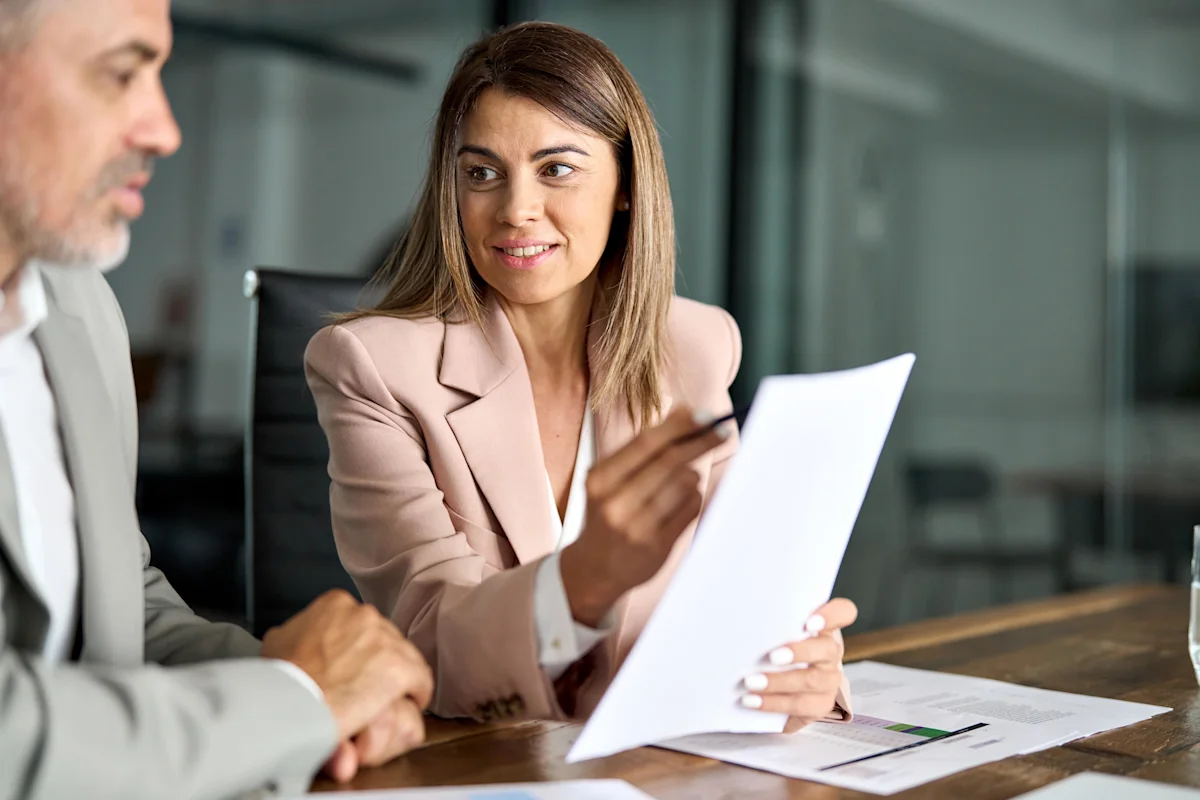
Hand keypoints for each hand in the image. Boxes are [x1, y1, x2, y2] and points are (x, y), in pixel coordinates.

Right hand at [261, 590, 433, 778]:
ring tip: (385, 701)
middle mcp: (364, 614)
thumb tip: (298, 635)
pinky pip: (421, 680)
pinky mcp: (401, 667)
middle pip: (384, 639)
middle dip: (377, 662)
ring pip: (404, 658)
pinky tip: (408, 705)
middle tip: (366, 688)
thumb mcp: (277, 641)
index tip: (354, 667)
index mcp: (336, 604)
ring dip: (396, 679)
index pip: (360, 624)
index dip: (359, 649)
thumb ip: (297, 631)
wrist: (288, 703)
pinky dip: (417, 693)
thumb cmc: (280, 679)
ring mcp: (385, 639)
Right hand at [559, 406, 731, 625]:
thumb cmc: (608, 514)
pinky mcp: (656, 546)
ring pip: (684, 484)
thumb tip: (685, 410)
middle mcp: (614, 502)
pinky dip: (694, 498)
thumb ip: (645, 446)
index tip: (705, 415)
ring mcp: (636, 526)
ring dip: (693, 475)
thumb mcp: (613, 478)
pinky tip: (683, 501)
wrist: (593, 570)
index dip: (679, 426)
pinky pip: (690, 509)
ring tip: (685, 478)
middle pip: (669, 461)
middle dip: (700, 442)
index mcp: (600, 479)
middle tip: (722, 432)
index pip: (646, 443)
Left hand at [739, 598, 856, 732]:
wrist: (781, 684)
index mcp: (823, 627)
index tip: (810, 622)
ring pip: (812, 680)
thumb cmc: (774, 646)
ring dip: (779, 682)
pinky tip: (753, 701)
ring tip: (751, 683)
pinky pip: (801, 706)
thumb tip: (736, 613)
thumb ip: (768, 621)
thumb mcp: (774, 630)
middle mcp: (830, 652)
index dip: (831, 615)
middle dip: (799, 652)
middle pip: (827, 649)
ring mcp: (829, 680)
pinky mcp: (820, 704)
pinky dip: (774, 703)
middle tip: (772, 656)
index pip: (843, 612)